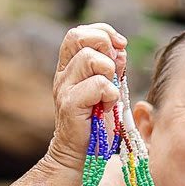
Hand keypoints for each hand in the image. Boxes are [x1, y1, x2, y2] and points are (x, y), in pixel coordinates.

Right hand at [46, 24, 127, 173]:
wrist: (81, 153)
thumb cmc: (97, 122)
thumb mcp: (108, 88)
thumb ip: (113, 67)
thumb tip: (120, 49)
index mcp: (70, 66)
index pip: (79, 32)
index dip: (103, 32)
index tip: (121, 45)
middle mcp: (63, 74)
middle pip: (79, 37)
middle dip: (105, 45)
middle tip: (114, 68)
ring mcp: (64, 88)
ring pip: (90, 58)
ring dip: (110, 71)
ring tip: (110, 91)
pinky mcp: (70, 104)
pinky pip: (97, 85)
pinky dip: (110, 93)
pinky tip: (109, 106)